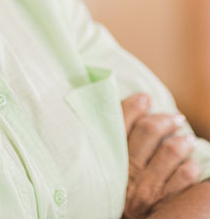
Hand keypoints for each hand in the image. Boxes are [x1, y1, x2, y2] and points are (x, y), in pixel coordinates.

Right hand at [122, 93, 201, 218]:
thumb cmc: (115, 194)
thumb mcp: (108, 168)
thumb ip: (116, 139)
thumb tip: (139, 101)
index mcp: (110, 159)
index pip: (120, 123)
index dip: (134, 106)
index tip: (145, 98)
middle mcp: (128, 171)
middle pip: (148, 132)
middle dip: (164, 120)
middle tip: (175, 119)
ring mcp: (147, 188)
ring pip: (169, 152)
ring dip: (181, 142)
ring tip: (186, 139)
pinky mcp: (164, 203)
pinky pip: (183, 179)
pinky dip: (190, 167)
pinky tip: (191, 164)